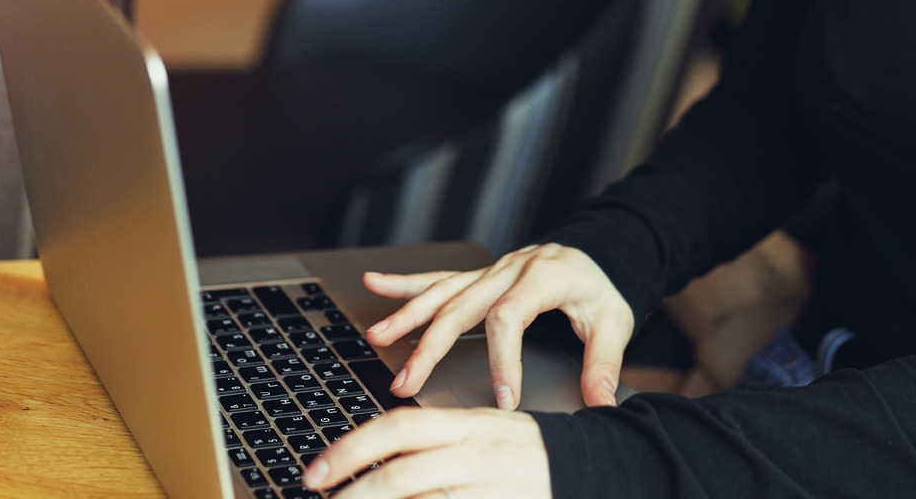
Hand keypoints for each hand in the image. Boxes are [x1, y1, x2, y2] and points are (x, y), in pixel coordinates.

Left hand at [302, 407, 547, 497]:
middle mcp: (478, 456)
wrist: (598, 465)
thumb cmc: (533, 453)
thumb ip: (436, 442)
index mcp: (469, 425)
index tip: (317, 471)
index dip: (350, 450)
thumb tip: (379, 461)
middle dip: (352, 495)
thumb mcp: (483, 433)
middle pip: (399, 477)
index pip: (397, 429)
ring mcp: (492, 490)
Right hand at [362, 243, 633, 409]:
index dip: (503, 358)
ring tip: (378, 337)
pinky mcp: (479, 277)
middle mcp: (509, 270)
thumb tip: (601, 403)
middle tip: (407, 382)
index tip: (503, 396)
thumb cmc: (600, 287)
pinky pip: (438, 278)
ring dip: (407, 316)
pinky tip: (374, 283)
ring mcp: (490, 272)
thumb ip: (603, 363)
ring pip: (442, 293)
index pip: (509, 317)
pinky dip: (405, 282)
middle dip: (430, 347)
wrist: (596, 252)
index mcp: (542, 277)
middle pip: (461, 307)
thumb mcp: (614, 322)